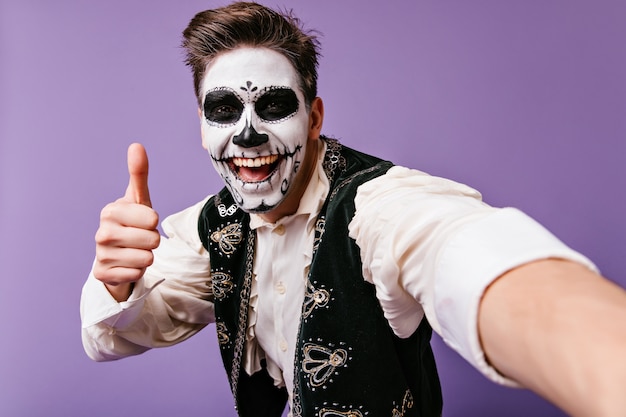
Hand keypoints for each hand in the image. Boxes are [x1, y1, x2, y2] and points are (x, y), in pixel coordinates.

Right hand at [93, 143, 159, 300]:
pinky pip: (136, 274)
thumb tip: (136, 146)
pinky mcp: (103, 274)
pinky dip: (138, 272)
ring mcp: (100, 255)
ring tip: (135, 251)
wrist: (115, 256)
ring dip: (147, 257)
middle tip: (140, 239)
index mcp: (110, 211)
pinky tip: (127, 265)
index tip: (143, 223)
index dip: (154, 223)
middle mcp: (102, 232)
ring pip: (146, 259)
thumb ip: (139, 174)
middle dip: (153, 241)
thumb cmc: (131, 224)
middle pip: (152, 240)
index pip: (152, 218)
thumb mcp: (138, 200)